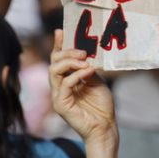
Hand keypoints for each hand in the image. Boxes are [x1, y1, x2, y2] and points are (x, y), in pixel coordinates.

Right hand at [49, 30, 116, 145]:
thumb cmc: (101, 105)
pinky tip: (88, 72)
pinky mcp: (61, 105)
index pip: (57, 59)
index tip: (61, 31)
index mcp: (66, 80)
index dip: (58, 45)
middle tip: (84, 52)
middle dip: (67, 52)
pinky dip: (76, 75)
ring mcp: (58, 96)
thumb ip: (87, 67)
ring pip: (54, 71)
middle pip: (53, 62)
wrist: (105, 126)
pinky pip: (64, 84)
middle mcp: (58, 87)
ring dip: (71, 62)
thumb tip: (84, 52)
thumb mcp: (95, 79)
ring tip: (86, 62)